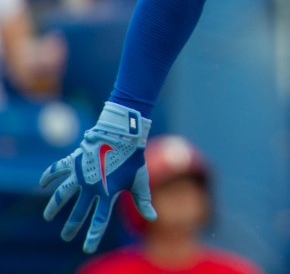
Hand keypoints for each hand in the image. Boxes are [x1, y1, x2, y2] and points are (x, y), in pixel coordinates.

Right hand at [40, 102, 155, 252]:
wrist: (123, 135)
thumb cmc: (134, 159)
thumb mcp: (140, 181)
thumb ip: (143, 200)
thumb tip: (153, 218)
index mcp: (108, 193)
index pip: (100, 220)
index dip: (93, 235)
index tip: (87, 248)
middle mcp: (91, 186)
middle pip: (79, 211)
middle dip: (71, 226)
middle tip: (65, 237)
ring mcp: (81, 174)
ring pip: (62, 194)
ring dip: (54, 206)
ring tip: (47, 216)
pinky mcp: (74, 161)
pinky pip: (57, 169)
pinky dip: (49, 175)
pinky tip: (42, 184)